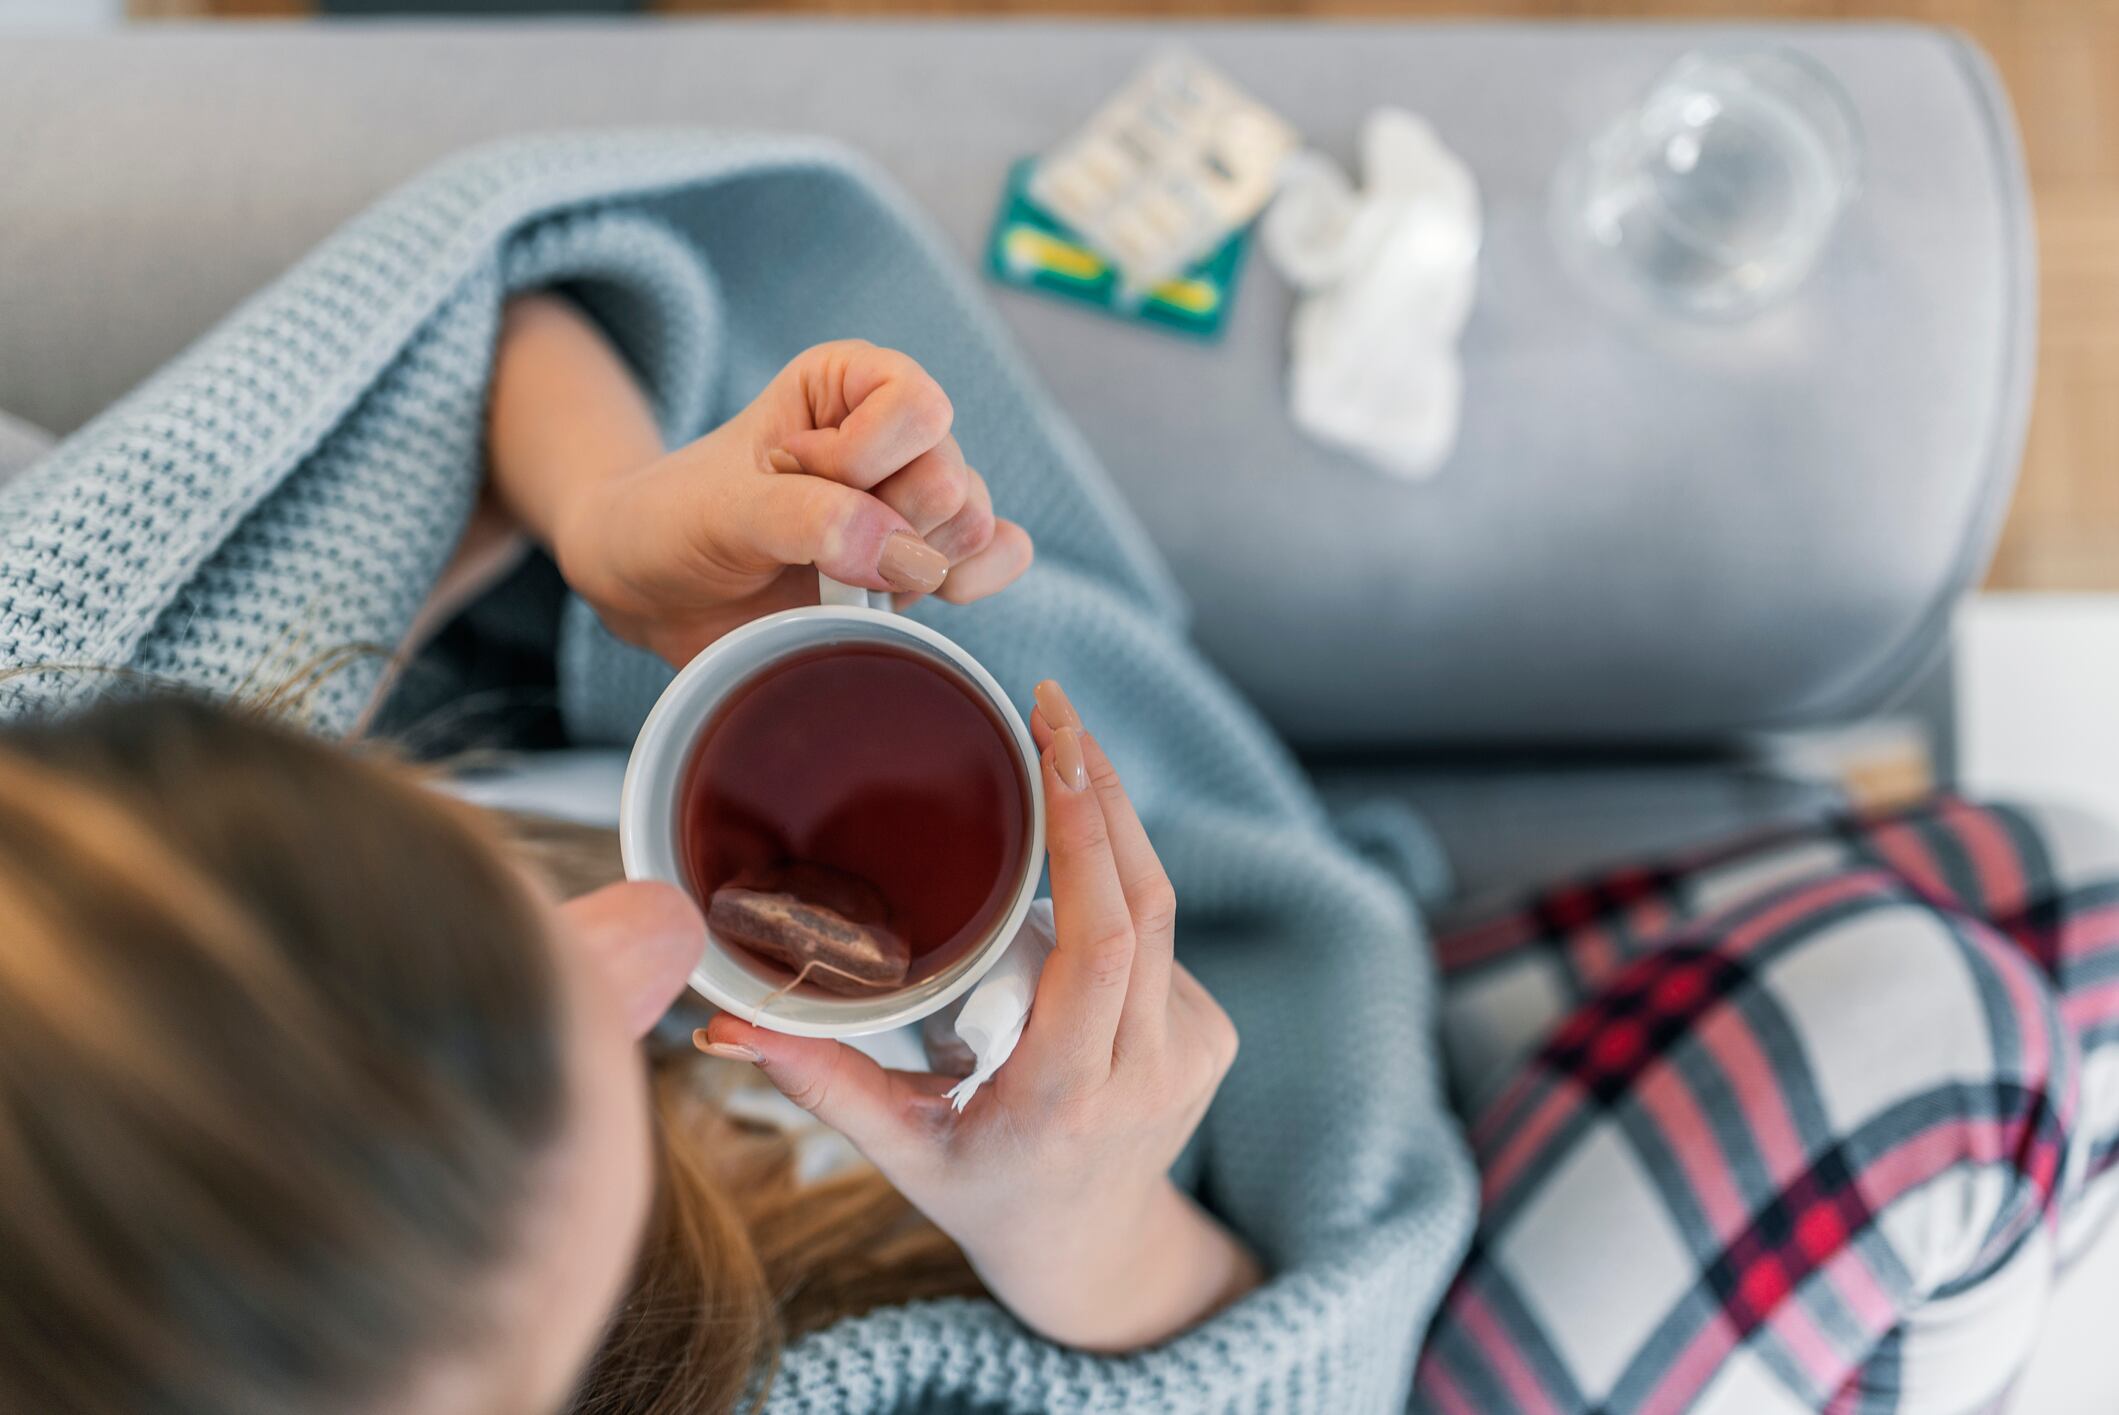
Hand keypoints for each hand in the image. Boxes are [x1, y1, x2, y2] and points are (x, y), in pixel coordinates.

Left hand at [485, 297, 1033, 666]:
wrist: (657, 588)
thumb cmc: (679, 524)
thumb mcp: (723, 511)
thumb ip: (811, 519)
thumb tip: (912, 558)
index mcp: (852, 382)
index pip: (916, 410)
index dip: (860, 461)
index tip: (787, 475)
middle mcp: (897, 432)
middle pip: (951, 480)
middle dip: (881, 527)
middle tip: (806, 543)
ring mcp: (917, 499)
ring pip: (973, 528)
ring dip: (907, 568)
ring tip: (834, 575)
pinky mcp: (929, 559)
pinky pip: (1000, 558)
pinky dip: (966, 585)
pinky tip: (899, 597)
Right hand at [700, 680, 1259, 1351]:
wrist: (1096, 1254)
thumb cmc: (986, 1196)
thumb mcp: (900, 1148)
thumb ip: (819, 1080)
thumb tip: (719, 1021)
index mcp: (1069, 1094)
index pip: (1103, 939)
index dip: (1087, 831)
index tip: (1055, 743)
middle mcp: (1148, 1068)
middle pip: (1145, 898)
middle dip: (1099, 789)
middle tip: (1049, 708)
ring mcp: (1194, 1049)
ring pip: (1161, 906)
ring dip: (1110, 826)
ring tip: (1053, 754)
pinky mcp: (1214, 1034)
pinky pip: (1163, 938)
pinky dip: (1118, 890)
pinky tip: (1072, 872)